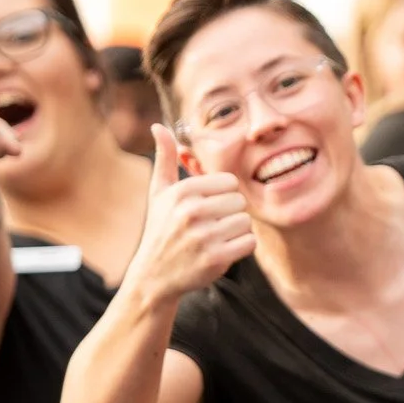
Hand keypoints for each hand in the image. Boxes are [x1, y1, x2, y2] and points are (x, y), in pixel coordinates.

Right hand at [133, 125, 254, 305]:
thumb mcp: (158, 193)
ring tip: (215, 239)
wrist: (154, 277)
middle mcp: (190, 212)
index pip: (229, 182)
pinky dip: (241, 248)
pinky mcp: (215, 259)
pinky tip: (222, 251)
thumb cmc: (161, 229)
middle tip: (210, 227)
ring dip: (236, 232)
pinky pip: (249, 243)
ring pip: (246, 222)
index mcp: (181, 192)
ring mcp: (203, 236)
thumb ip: (164, 158)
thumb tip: (158, 125)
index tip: (206, 209)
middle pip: (240, 202)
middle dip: (230, 215)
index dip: (222, 196)